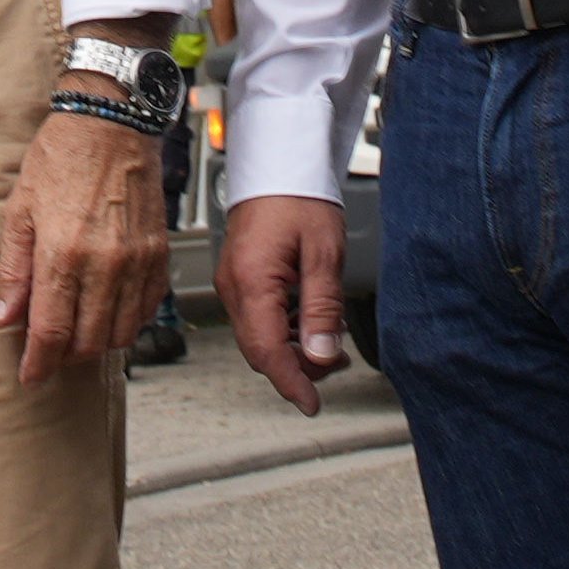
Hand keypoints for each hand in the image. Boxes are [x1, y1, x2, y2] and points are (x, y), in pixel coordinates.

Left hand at [0, 98, 166, 385]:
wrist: (111, 125)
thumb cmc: (61, 158)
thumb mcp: (19, 212)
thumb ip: (13, 271)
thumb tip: (4, 318)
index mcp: (63, 254)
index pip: (52, 332)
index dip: (39, 363)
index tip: (31, 377)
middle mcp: (105, 264)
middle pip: (89, 342)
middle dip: (66, 357)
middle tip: (49, 352)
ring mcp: (137, 262)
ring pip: (121, 333)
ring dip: (97, 343)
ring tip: (77, 331)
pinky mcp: (158, 256)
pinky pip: (147, 310)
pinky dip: (127, 322)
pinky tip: (108, 311)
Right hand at [220, 196, 349, 415]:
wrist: (279, 163)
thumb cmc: (299, 198)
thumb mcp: (323, 255)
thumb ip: (322, 309)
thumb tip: (322, 357)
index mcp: (251, 282)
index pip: (266, 351)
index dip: (291, 383)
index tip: (313, 404)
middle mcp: (233, 287)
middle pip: (260, 350)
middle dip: (297, 366)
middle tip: (336, 362)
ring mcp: (232, 283)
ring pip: (259, 337)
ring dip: (293, 348)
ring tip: (329, 340)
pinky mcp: (239, 278)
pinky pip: (258, 318)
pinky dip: (284, 329)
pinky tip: (310, 321)